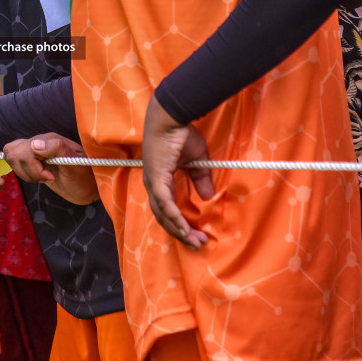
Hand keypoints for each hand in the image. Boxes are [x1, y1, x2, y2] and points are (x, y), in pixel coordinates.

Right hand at [3, 133, 99, 204]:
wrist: (87, 187)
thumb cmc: (85, 176)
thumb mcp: (76, 164)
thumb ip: (57, 148)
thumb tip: (34, 144)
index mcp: (51, 140)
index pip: (26, 151)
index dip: (35, 169)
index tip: (51, 178)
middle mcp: (40, 141)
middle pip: (14, 154)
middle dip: (29, 171)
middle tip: (47, 178)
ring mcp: (34, 150)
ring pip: (11, 156)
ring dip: (24, 172)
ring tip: (42, 178)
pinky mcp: (31, 159)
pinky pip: (13, 159)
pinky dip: (21, 171)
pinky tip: (36, 176)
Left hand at [142, 101, 214, 249]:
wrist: (171, 116)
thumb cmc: (180, 133)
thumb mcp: (196, 159)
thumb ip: (200, 178)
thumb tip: (208, 197)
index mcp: (160, 180)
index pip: (168, 209)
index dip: (181, 224)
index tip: (197, 235)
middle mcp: (153, 184)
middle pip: (164, 217)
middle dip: (181, 233)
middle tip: (198, 244)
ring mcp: (153, 182)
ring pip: (164, 214)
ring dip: (179, 229)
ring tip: (195, 241)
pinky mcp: (156, 178)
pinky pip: (165, 204)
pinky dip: (174, 217)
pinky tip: (184, 228)